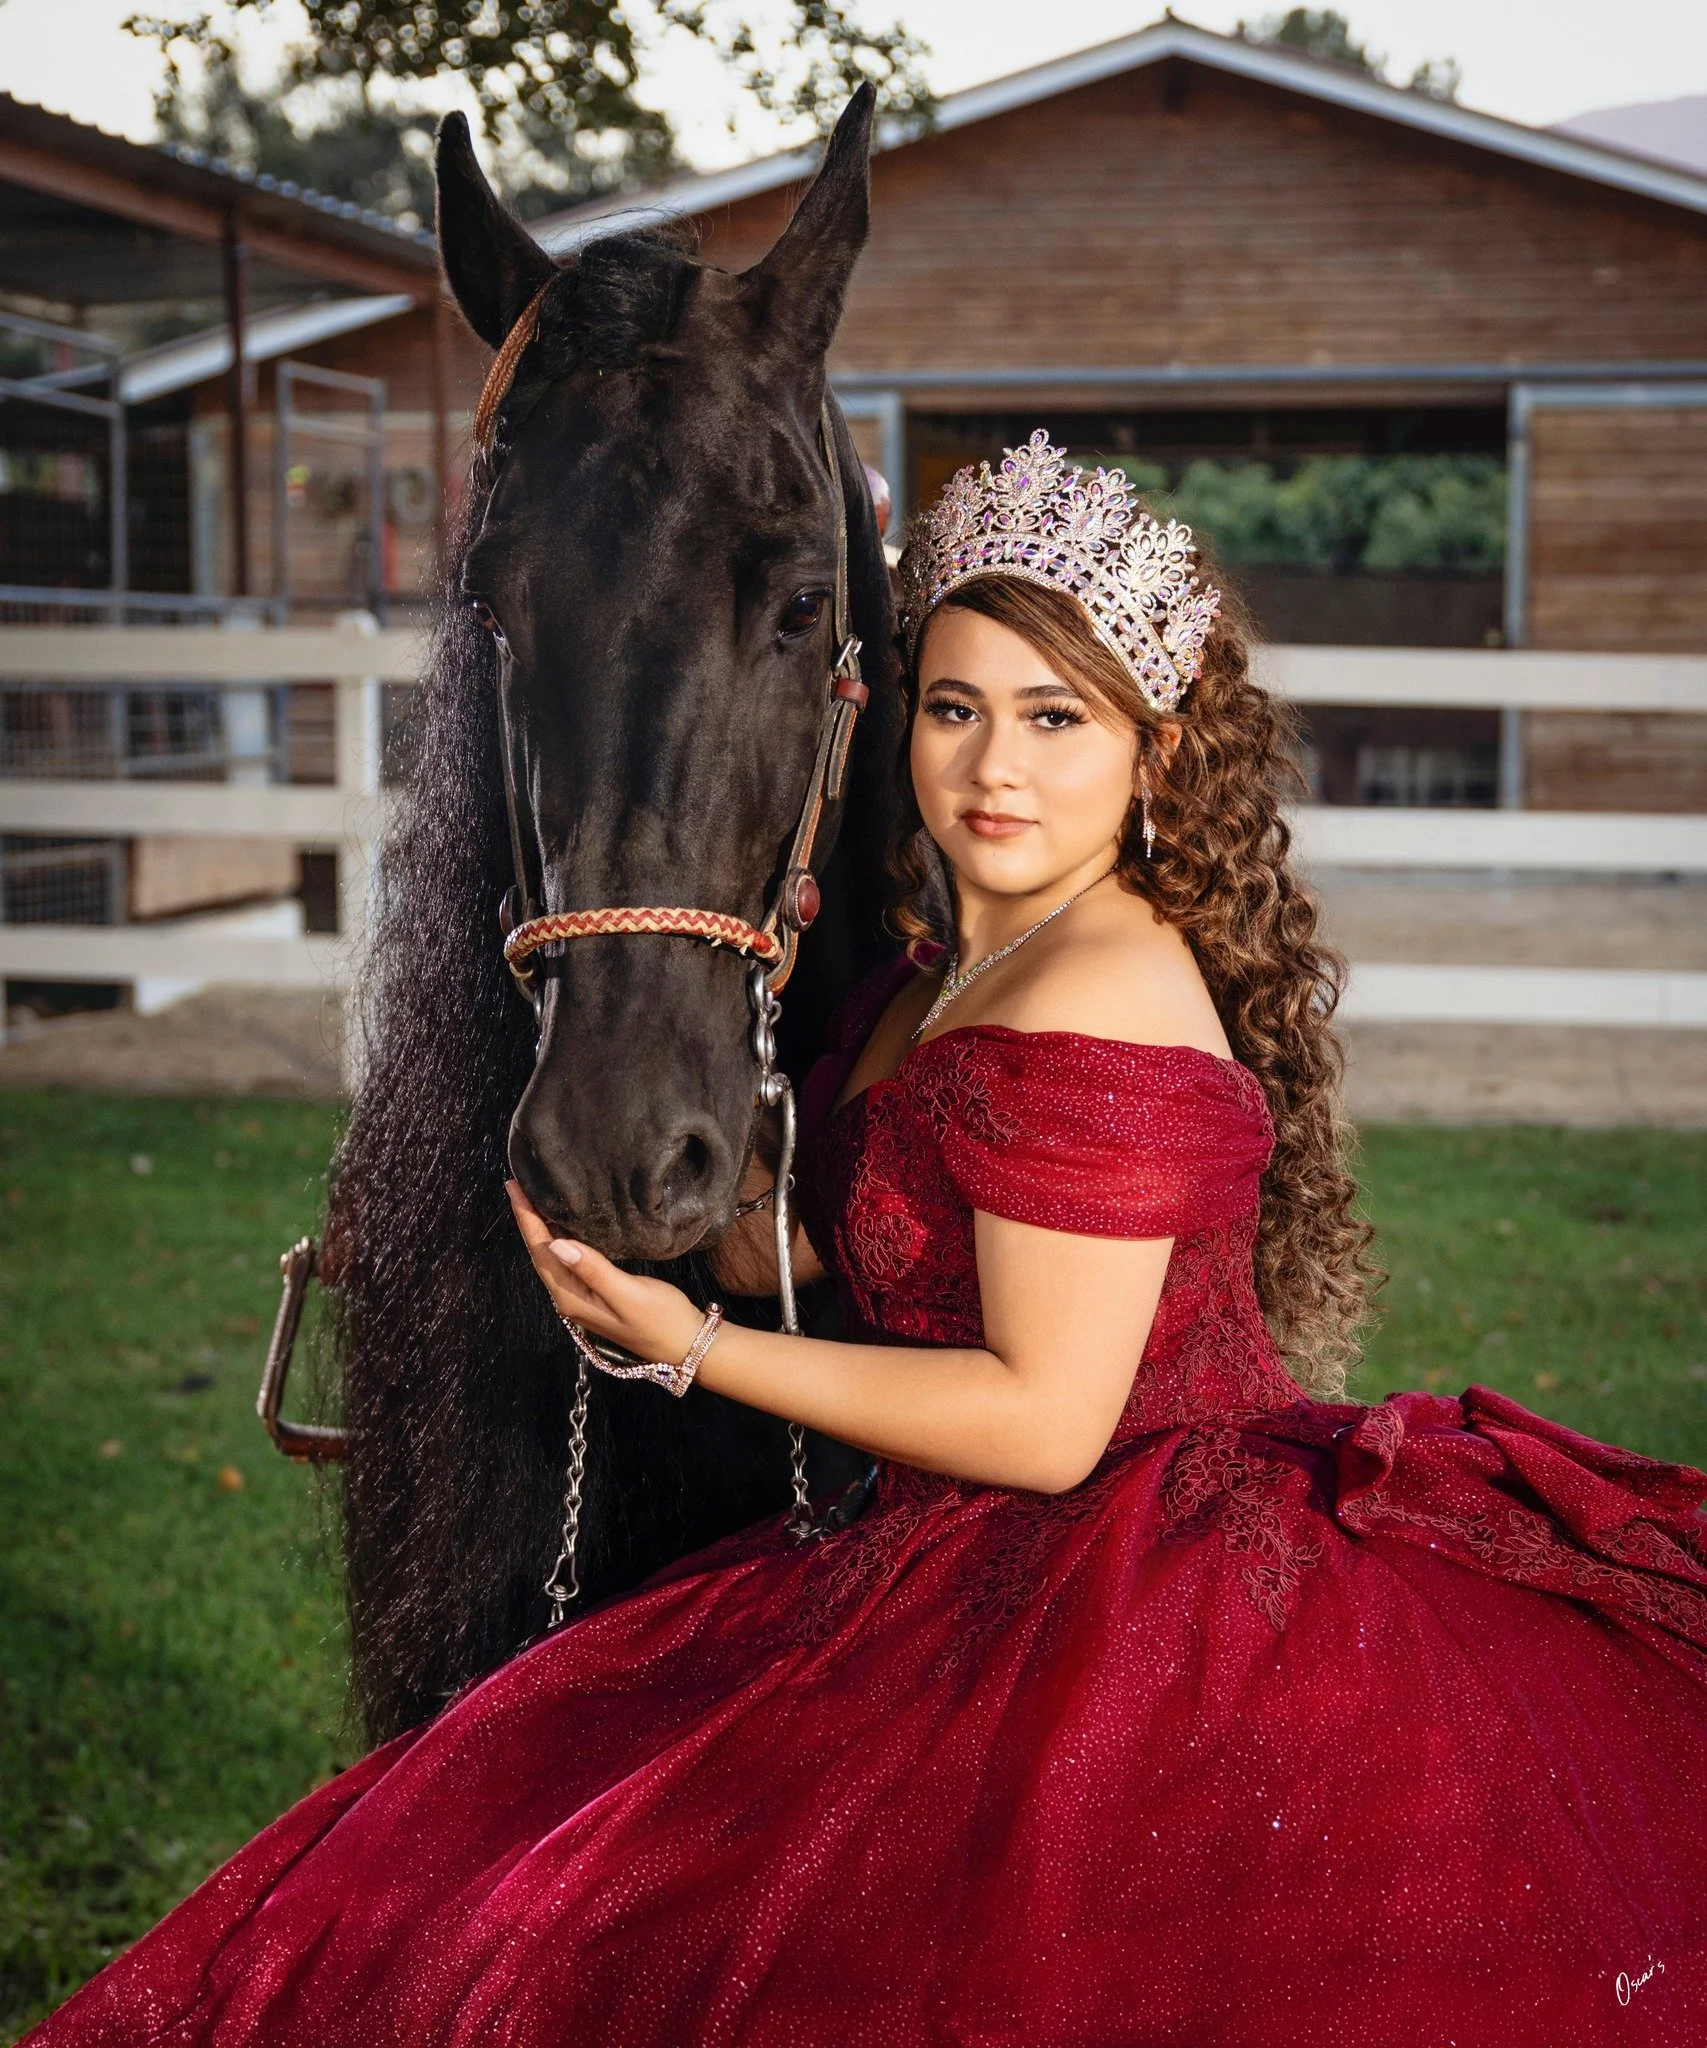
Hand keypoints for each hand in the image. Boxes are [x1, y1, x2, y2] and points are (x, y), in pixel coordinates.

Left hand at [506, 1181, 707, 1363]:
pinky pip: (567, 1262)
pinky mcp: (594, 1294)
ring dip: (541, 1229)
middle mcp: (570, 1298)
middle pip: (541, 1253)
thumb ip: (594, 1270)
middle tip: (519, 1185)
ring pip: (552, 1257)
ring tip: (534, 1199)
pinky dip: (560, 1238)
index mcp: (572, 1297)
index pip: (542, 1251)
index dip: (527, 1219)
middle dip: (528, 1220)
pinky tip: (563, 1225)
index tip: (514, 1188)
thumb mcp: (628, 1294)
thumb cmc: (660, 1319)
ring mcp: (581, 1297)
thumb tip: (557, 1244)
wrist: (683, 1344)